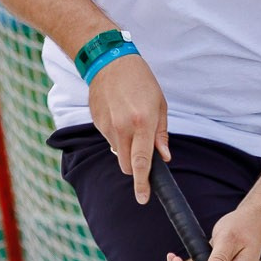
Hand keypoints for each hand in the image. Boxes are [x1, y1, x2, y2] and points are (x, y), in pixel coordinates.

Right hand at [89, 52, 170, 201]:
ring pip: (118, 153)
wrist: (109, 62)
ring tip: (131, 122)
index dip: (142, 184)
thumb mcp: (160, 105)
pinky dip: (117, 136)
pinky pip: (109, 140)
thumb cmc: (140, 81)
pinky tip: (120, 116)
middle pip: (127, 166)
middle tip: (143, 152)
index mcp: (143, 123)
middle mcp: (123, 128)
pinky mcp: (97, 124)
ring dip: (126, 148)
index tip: (143, 198)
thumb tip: (163, 157)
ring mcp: (107, 127)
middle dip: (135, 168)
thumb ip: (161, 134)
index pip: (142, 162)